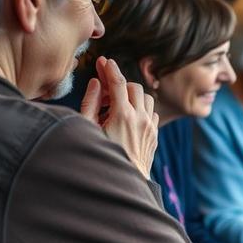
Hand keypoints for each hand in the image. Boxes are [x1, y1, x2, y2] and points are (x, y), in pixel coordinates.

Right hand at [81, 56, 157, 175]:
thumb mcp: (88, 129)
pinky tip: (128, 118)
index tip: (104, 60)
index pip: (117, 83)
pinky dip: (141, 109)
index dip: (110, 69)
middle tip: (104, 92)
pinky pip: (152, 112)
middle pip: (133, 87)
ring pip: (147, 98)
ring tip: (115, 107)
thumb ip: (90, 103)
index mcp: (122, 115)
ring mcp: (150, 127)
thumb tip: (95, 82)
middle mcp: (140, 119)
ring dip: (132, 96)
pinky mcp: (155, 135)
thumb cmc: (100, 155)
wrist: (123, 181)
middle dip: (119, 84)